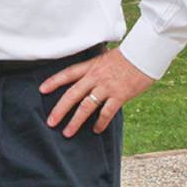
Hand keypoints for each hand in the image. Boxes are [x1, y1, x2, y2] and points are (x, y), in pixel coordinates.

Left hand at [39, 47, 154, 136]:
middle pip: (72, 94)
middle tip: (50, 122)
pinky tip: (96, 130)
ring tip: (67, 132)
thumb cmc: (127, 56)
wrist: (144, 54)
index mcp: (91, 66)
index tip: (42, 90)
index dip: (53, 81)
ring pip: (86, 106)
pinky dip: (100, 122)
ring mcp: (107, 87)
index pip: (68, 74)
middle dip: (60, 110)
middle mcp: (95, 77)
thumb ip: (94, 68)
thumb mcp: (105, 58)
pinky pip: (107, 112)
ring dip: (76, 121)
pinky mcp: (120, 95)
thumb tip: (87, 78)